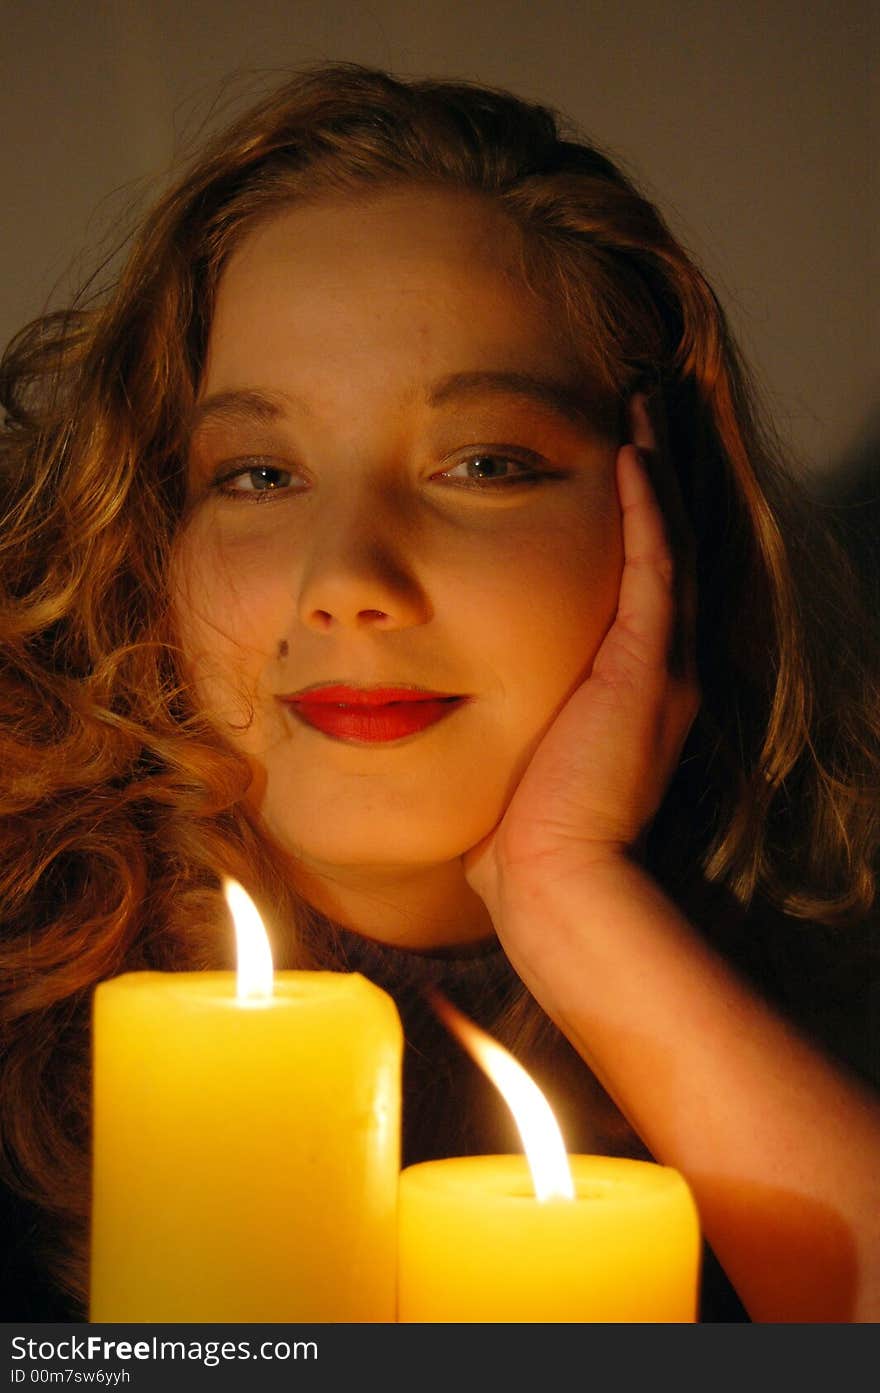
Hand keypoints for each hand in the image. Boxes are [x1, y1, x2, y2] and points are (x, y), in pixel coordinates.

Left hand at [464, 438, 699, 906]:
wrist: (550, 879)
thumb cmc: (518, 838)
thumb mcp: (512, 762)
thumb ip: (501, 729)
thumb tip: (447, 717)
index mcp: (628, 695)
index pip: (637, 590)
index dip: (628, 529)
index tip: (605, 475)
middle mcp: (658, 672)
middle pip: (663, 554)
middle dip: (650, 488)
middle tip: (637, 420)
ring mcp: (660, 667)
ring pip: (668, 547)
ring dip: (654, 480)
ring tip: (640, 415)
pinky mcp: (647, 667)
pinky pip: (654, 569)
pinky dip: (644, 512)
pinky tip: (631, 458)